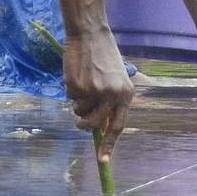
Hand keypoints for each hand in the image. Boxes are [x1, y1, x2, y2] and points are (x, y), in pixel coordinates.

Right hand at [64, 28, 134, 161]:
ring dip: (78, 104)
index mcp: (126, 94)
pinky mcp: (76, 86)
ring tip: (83, 85)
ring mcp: (93, 91)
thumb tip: (102, 127)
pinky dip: (71, 90)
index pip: (118, 126)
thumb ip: (112, 101)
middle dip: (84, 125)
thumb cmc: (104, 56)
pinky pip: (70, 98)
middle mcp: (112, 95)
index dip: (109, 145)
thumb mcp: (116, 79)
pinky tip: (77, 74)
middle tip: (79, 120)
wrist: (90, 34)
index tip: (102, 161)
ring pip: (79, 112)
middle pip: (94, 125)